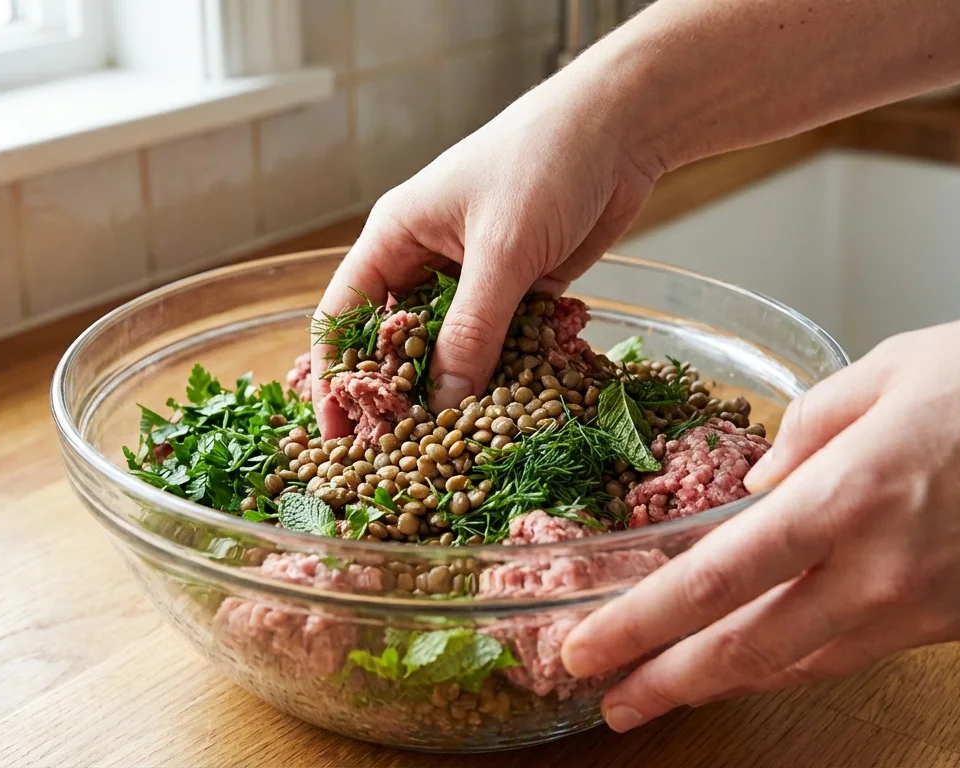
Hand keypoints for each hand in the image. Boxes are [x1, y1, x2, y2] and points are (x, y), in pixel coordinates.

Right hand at [308, 75, 660, 436]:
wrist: (623, 128)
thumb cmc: (544, 162)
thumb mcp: (502, 251)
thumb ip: (472, 330)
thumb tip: (443, 407)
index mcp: (396, 237)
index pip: (344, 317)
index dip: (336, 377)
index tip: (337, 433)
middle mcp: (426, 260)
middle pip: (396, 342)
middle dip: (396, 395)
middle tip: (395, 455)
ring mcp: (475, 277)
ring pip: (451, 348)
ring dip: (455, 390)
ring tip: (452, 447)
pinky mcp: (521, 289)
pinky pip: (500, 343)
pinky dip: (504, 373)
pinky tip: (508, 413)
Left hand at [561, 302, 959, 731]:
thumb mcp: (892, 365)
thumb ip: (807, 427)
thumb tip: (758, 481)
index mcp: (851, 493)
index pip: (718, 578)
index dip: (642, 624)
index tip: (588, 648)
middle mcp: (883, 568)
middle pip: (749, 648)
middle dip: (667, 682)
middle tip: (606, 701)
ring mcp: (929, 607)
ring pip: (803, 663)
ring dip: (726, 683)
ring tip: (667, 693)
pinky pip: (861, 651)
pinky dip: (801, 660)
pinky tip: (768, 658)